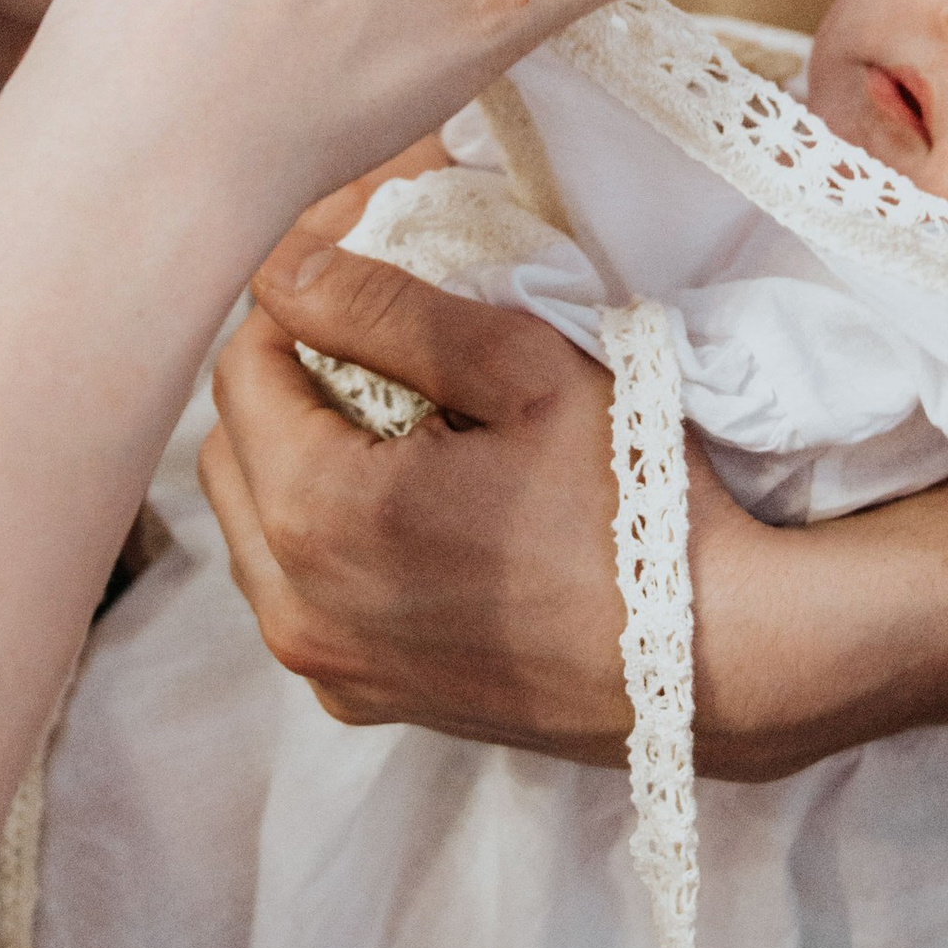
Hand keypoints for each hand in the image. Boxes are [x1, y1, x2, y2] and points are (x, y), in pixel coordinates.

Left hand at [200, 228, 643, 760]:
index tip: (360, 248)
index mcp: (319, 517)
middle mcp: (295, 607)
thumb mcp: (522, 370)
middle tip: (369, 318)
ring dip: (295, 449)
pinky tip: (399, 494)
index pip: (244, 363)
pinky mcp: (361, 699)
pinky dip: (320, 531)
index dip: (296, 288)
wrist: (716, 658)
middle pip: (232, 443)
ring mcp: (325, 665)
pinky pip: (296, 591)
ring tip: (386, 402)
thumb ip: (387, 309)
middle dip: (287, 367)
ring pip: (253, 521)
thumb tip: (287, 269)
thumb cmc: (632, 502)